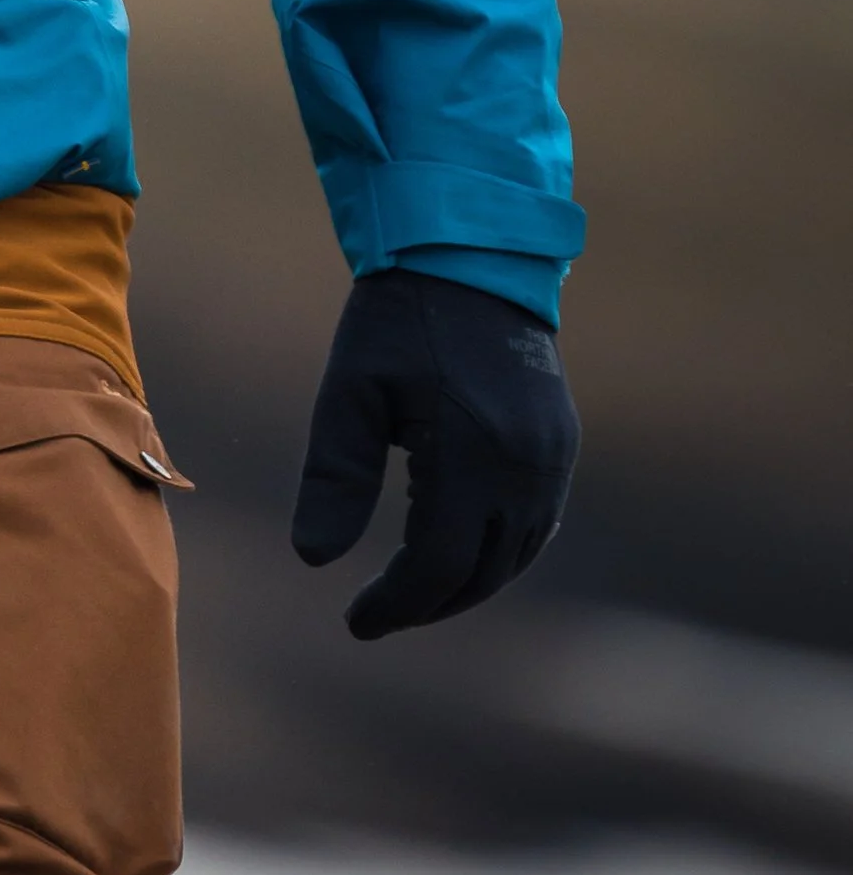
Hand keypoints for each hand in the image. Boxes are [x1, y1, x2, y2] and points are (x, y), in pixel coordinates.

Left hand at [292, 270, 576, 640]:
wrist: (471, 252)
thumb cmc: (399, 318)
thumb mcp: (351, 390)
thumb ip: (334, 476)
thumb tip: (312, 560)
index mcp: (473, 457)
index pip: (439, 567)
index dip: (397, 605)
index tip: (355, 622)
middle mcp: (526, 468)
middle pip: (482, 574)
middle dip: (429, 604)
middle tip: (378, 613)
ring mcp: (553, 457)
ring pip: (515, 556)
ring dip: (467, 583)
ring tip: (413, 590)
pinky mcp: (562, 441)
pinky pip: (537, 522)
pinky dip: (499, 549)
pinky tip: (462, 551)